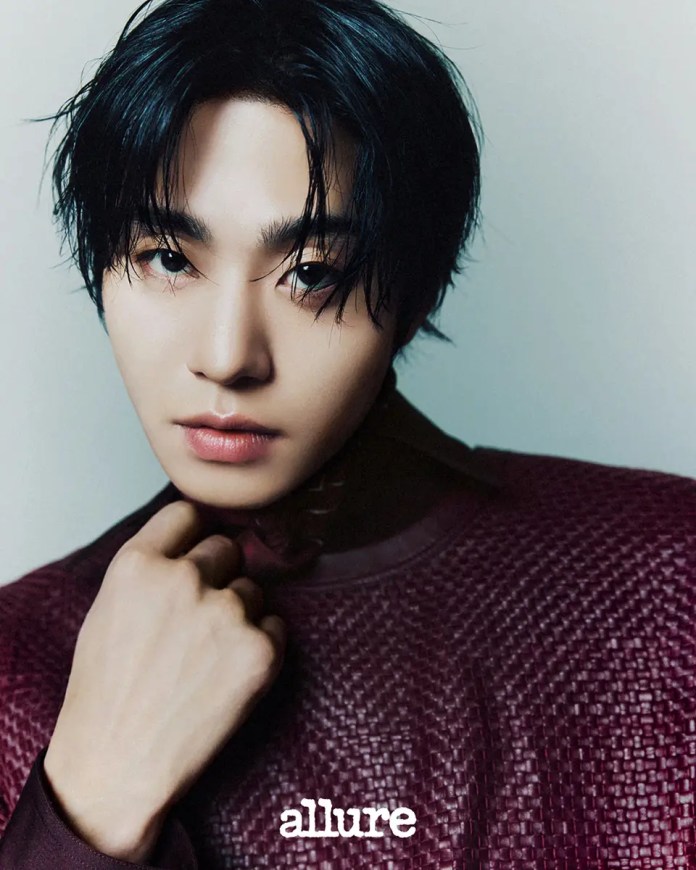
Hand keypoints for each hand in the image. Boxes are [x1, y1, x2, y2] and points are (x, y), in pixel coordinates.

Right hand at [43, 499, 285, 860]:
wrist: (119, 765)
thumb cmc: (108, 691)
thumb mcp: (110, 608)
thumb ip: (152, 567)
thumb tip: (195, 540)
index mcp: (139, 564)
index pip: (187, 514)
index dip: (191, 537)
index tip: (192, 556)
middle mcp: (185, 579)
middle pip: (226, 547)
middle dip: (217, 575)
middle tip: (197, 621)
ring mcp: (227, 613)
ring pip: (252, 590)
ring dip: (240, 614)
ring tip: (206, 658)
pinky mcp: (261, 650)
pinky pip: (276, 626)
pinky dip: (261, 645)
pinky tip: (229, 675)